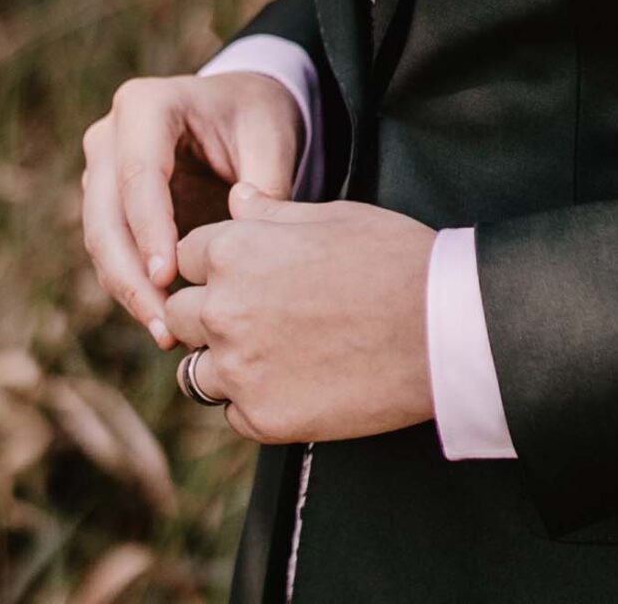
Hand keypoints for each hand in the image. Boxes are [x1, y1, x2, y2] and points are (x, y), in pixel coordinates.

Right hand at [80, 72, 304, 344]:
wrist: (238, 110)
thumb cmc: (255, 119)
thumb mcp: (270, 139)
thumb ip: (263, 188)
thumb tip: (250, 250)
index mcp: (147, 105)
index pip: (138, 174)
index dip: (150, 229)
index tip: (170, 278)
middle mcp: (110, 135)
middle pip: (105, 214)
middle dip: (131, 275)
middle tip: (166, 325)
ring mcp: (101, 171)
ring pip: (100, 241)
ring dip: (128, 291)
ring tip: (168, 334)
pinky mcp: (106, 204)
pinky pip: (111, 253)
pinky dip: (133, 288)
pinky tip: (165, 321)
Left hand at [164, 180, 435, 443]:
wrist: (438, 328)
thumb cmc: (392, 259)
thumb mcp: (330, 215)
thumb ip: (269, 212)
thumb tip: (236, 199)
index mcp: (234, 251)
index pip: (186, 257)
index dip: (213, 263)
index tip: (240, 273)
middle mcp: (223, 310)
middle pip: (179, 315)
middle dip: (206, 313)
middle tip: (252, 316)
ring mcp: (239, 370)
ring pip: (196, 371)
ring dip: (222, 362)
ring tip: (270, 354)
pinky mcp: (263, 418)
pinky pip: (233, 414)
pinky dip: (255, 402)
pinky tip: (296, 384)